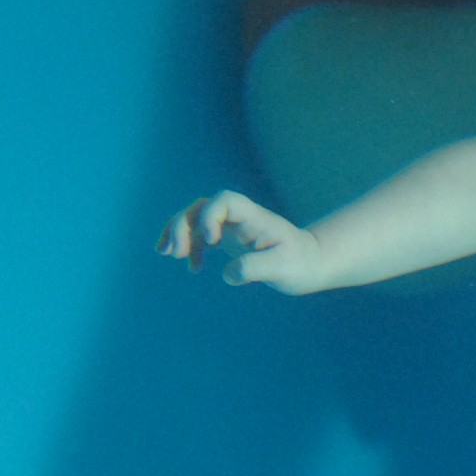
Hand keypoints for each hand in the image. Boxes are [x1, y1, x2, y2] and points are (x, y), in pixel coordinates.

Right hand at [155, 189, 325, 293]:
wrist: (309, 263)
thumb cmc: (300, 263)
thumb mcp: (283, 268)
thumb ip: (255, 268)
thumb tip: (227, 274)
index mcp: (254, 217)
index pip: (225, 201)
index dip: (211, 216)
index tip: (211, 241)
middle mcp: (240, 217)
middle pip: (201, 207)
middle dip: (182, 225)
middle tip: (174, 252)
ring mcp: (231, 226)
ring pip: (195, 218)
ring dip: (177, 232)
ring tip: (166, 253)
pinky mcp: (227, 238)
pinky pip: (199, 234)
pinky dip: (189, 247)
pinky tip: (192, 267)